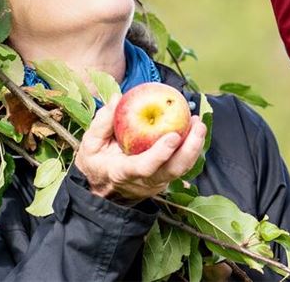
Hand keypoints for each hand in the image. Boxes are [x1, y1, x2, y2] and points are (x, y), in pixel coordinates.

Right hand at [74, 94, 205, 203]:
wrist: (102, 190)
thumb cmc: (96, 163)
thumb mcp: (90, 144)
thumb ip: (102, 122)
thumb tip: (116, 99)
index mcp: (121, 172)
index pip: (144, 167)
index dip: (160, 154)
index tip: (173, 135)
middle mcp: (143, 182)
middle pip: (172, 170)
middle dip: (189, 148)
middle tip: (197, 125)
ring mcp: (156, 183)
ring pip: (181, 169)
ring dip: (194, 147)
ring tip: (198, 124)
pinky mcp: (164, 179)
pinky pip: (181, 165)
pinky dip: (190, 148)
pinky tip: (194, 130)